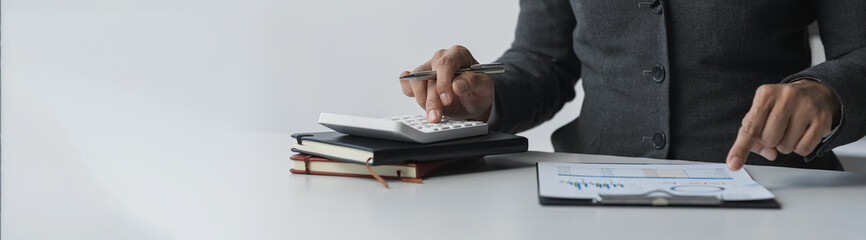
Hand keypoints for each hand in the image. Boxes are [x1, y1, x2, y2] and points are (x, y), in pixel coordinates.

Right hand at [399, 45, 494, 122]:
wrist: (472, 102)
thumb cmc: (478, 91)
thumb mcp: (484, 87)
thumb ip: (473, 83)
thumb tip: (457, 85)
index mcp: (458, 54)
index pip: (445, 63)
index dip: (443, 82)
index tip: (446, 100)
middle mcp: (441, 58)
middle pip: (428, 76)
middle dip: (432, 100)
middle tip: (437, 116)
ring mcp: (428, 68)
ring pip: (415, 81)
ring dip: (422, 101)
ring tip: (434, 114)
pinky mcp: (418, 79)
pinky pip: (406, 83)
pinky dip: (410, 93)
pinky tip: (420, 100)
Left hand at [726, 79, 840, 170]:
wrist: (814, 93)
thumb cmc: (780, 106)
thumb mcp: (761, 112)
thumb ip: (753, 135)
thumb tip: (768, 154)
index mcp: (765, 94)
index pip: (750, 127)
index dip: (740, 148)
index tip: (733, 164)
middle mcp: (786, 97)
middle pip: (768, 139)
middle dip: (769, 141)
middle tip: (777, 128)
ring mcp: (806, 107)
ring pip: (785, 147)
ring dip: (784, 145)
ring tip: (790, 129)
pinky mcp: (822, 119)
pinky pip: (803, 149)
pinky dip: (799, 147)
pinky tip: (802, 133)